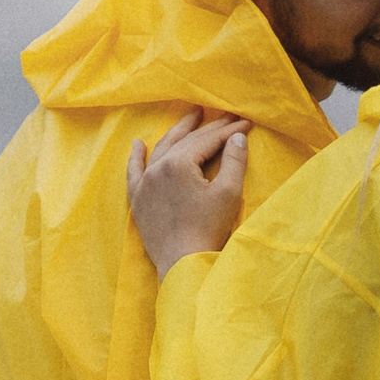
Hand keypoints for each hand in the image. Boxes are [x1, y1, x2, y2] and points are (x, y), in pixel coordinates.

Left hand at [126, 110, 251, 278]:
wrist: (183, 264)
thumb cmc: (209, 230)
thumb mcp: (228, 193)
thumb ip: (234, 160)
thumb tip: (236, 136)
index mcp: (179, 163)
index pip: (207, 140)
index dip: (228, 130)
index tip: (245, 122)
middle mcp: (157, 168)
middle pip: (186, 141)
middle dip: (208, 128)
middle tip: (224, 115)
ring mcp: (144, 183)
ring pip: (161, 149)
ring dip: (176, 132)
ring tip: (190, 117)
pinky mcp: (137, 199)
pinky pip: (134, 171)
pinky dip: (136, 156)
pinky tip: (138, 143)